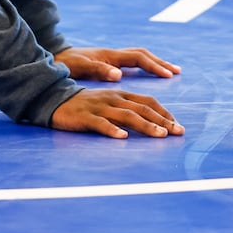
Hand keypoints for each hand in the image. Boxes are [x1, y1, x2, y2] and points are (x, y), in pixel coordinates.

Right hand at [50, 87, 183, 138]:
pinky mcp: (85, 116)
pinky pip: (100, 124)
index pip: (147, 102)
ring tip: (160, 135)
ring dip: (145, 125)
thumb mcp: (108, 103)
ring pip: (126, 116)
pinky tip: (122, 137)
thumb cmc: (85, 105)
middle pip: (141, 108)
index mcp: (120, 95)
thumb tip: (150, 123)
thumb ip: (126, 111)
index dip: (164, 113)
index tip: (177, 126)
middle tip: (178, 132)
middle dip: (162, 120)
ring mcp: (99, 107)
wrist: (54, 98)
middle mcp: (112, 99)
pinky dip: (112, 130)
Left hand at [55, 46, 180, 81]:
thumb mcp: (81, 67)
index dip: (154, 66)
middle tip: (177, 72)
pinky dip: (145, 66)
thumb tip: (119, 75)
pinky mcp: (108, 62)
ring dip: (154, 63)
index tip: (169, 75)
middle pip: (143, 54)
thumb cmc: (67, 63)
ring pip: (139, 57)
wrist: (55, 57)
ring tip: (170, 72)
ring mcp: (112, 57)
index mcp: (110, 55)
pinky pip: (132, 62)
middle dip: (160, 62)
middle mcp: (113, 54)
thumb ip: (99, 70)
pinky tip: (149, 74)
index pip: (139, 58)